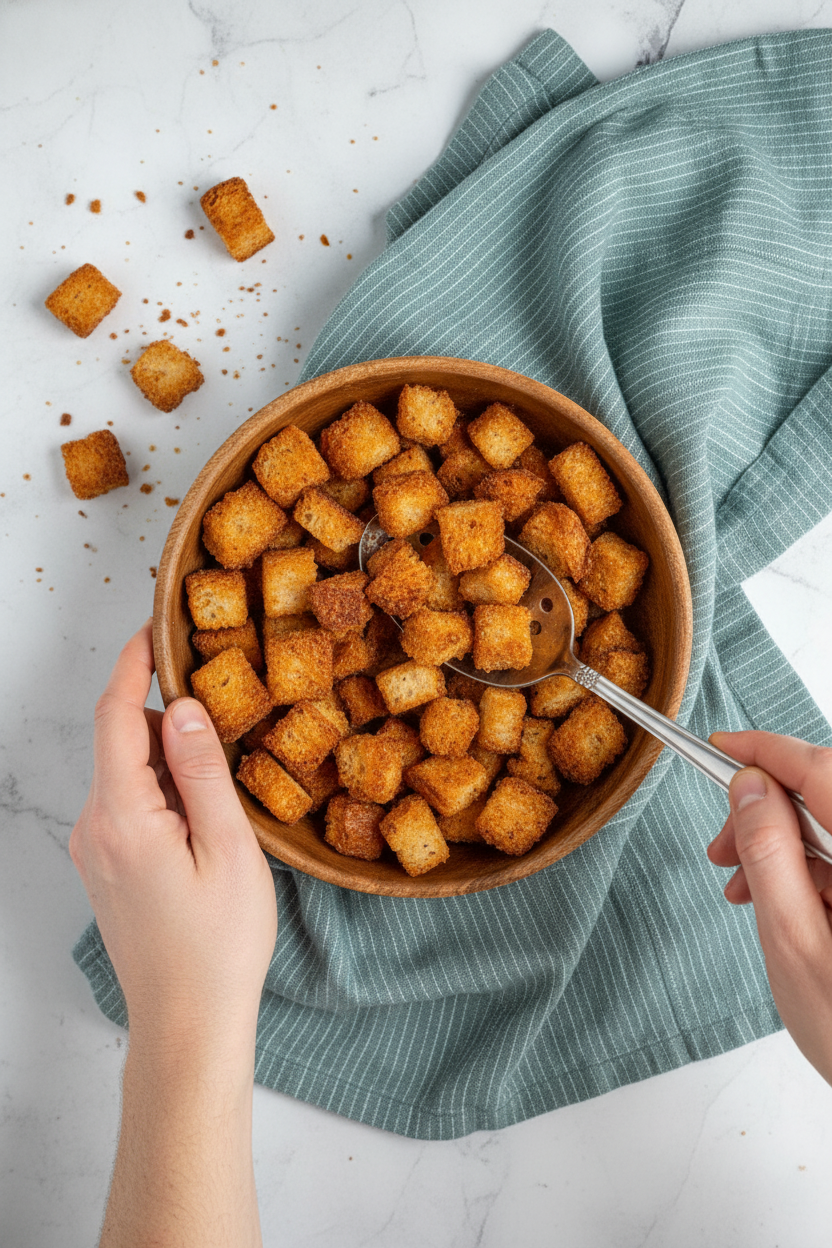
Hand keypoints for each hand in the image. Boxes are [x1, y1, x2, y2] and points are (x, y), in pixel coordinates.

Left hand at [70, 620, 276, 1056]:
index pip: (115, 714)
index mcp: (123, 816)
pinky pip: (129, 803)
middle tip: (227, 704)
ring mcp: (95, 850)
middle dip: (167, 715)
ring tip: (227, 773)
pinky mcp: (106, 866)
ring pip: (127, 772)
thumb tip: (180, 705)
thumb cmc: (218, 945)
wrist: (187, 1025)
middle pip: (122, 739)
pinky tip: (207, 813)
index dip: (133, 662)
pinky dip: (163, 789)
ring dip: (170, 757)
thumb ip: (201, 771)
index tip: (156, 625)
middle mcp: (95, 827)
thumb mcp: (229, 848)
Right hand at [707, 730, 831, 1084]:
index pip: (821, 770)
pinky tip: (778, 900)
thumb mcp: (794, 942)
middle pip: (827, 795)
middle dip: (766, 810)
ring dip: (782, 844)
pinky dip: (807, 868)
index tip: (723, 749)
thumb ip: (770, 855)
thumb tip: (749, 788)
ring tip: (742, 888)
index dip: (766, 753)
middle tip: (721, 848)